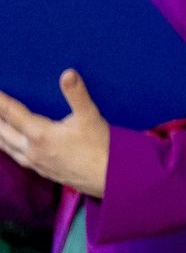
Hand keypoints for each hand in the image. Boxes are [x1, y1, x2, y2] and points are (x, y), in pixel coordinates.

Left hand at [0, 71, 109, 197]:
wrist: (107, 178)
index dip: (0, 101)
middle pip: (3, 131)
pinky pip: (15, 156)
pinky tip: (9, 146)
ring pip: (5, 146)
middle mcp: (31, 149)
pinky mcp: (41, 170)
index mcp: (40, 134)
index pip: (12, 113)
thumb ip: (77, 95)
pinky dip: (6, 147)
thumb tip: (67, 74)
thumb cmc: (100, 147)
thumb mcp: (90, 117)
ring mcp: (34, 162)